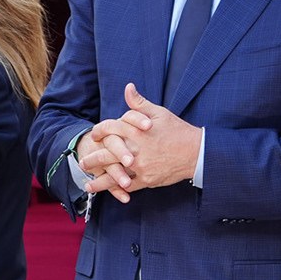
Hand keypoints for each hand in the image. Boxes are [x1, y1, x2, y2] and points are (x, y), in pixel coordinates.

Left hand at [81, 84, 201, 200]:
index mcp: (136, 131)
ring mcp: (141, 166)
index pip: (109, 128)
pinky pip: (128, 186)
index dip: (99, 131)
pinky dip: (117, 189)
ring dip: (99, 181)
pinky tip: (108, 191)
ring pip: (114, 174)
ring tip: (88, 185)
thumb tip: (128, 88)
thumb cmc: (178, 131)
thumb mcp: (159, 113)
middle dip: (92, 159)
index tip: (95, 135)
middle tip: (83, 163)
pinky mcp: (147, 179)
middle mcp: (136, 149)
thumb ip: (139, 103)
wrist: (197, 152)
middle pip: (106, 154)